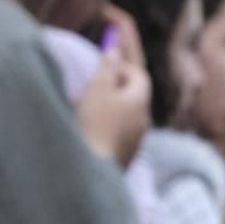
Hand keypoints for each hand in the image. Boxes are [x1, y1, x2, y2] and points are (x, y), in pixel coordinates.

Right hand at [76, 25, 151, 170]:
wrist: (91, 172)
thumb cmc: (94, 125)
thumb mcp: (98, 87)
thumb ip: (106, 66)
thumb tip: (114, 51)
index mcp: (140, 101)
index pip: (139, 75)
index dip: (122, 67)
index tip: (103, 68)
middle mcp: (142, 122)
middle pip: (131, 98)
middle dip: (111, 90)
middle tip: (89, 90)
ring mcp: (134, 144)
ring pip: (122, 120)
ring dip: (105, 112)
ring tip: (82, 113)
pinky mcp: (122, 162)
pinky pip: (115, 139)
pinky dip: (103, 131)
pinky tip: (84, 135)